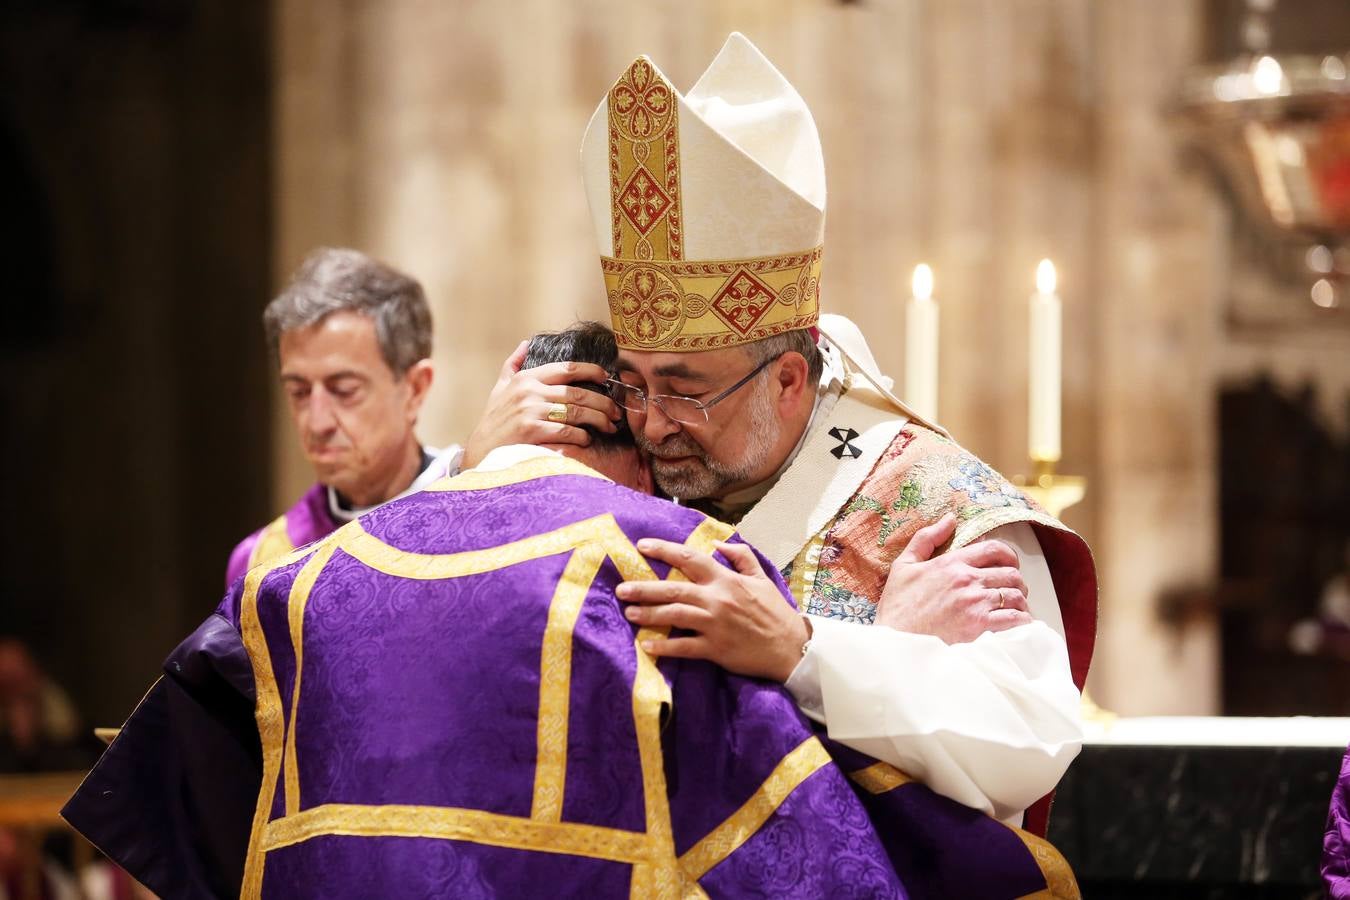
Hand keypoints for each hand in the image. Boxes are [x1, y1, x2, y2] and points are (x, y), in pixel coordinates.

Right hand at [461, 341, 623, 467]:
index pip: (567, 368)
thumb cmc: (493, 422)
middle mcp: (529, 391)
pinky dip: (582, 436)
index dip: (592, 371)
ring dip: (599, 420)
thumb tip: (526, 344)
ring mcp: (531, 411)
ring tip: (609, 426)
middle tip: (616, 412)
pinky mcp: (533, 432)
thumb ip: (513, 365)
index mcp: (526, 378)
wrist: (480, 452)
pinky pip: (568, 432)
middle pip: (578, 392)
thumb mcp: (499, 389)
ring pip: (577, 412)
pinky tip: (587, 439)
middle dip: (603, 402)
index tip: (606, 378)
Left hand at [617, 539, 809, 681]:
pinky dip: (664, 647)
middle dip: (644, 588)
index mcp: (726, 579)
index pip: (689, 559)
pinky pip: (684, 647)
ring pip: (674, 615)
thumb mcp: (762, 578)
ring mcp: (715, 624)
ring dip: (649, 614)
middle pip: (673, 588)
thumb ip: (740, 557)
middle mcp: (717, 599)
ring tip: (629, 613)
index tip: (641, 545)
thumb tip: (716, 543)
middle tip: (621, 588)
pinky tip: (647, 646)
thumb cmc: (775, 613)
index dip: (663, 550)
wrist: (791, 648)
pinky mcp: (715, 648)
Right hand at [875, 513, 1032, 642]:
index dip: (1009, 555)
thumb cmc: (897, 607)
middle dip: (1016, 582)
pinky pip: (1015, 619)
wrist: (894, 643)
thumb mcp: (903, 566)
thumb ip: (926, 538)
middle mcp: (967, 580)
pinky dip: (1022, 621)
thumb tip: (950, 518)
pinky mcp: (980, 627)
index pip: (994, 549)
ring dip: (1020, 602)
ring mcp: (975, 604)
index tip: (1009, 564)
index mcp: (951, 563)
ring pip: (1016, 595)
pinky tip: (1017, 625)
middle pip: (1011, 573)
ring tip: (1015, 609)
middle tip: (1011, 591)